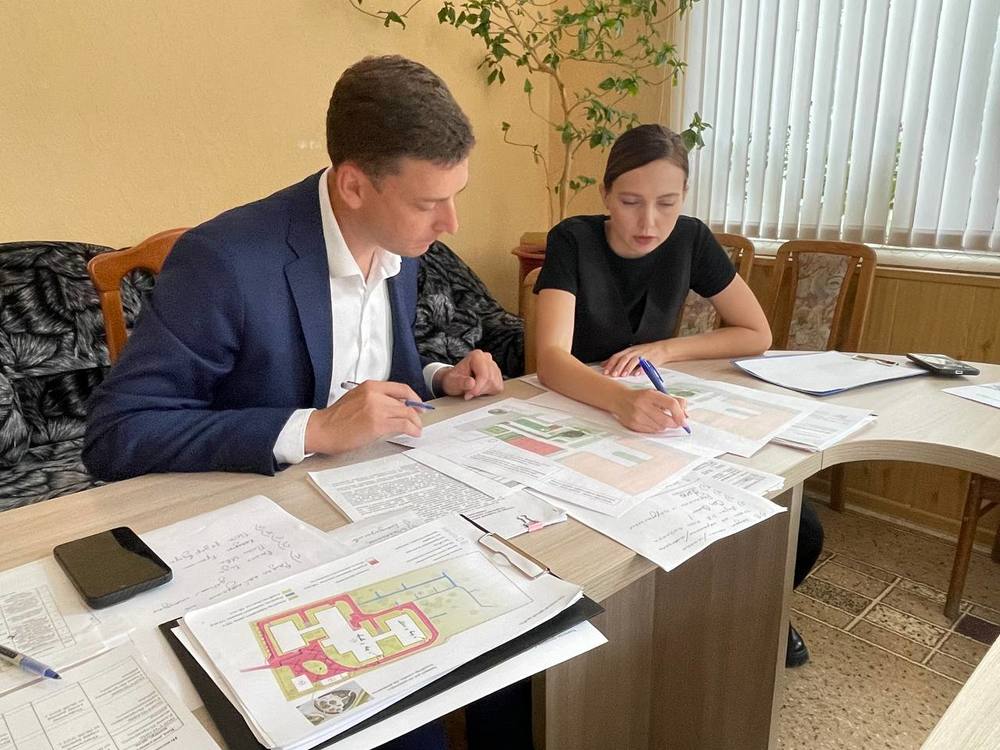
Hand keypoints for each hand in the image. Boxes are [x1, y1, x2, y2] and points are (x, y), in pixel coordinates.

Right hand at [304, 380, 422, 453]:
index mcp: (370, 386)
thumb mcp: (356, 399)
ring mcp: (377, 408)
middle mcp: (375, 394)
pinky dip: (412, 429)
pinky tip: (413, 433)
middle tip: (418, 421)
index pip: (400, 388)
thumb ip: (376, 399)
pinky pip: (403, 424)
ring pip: (407, 413)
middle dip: (415, 413)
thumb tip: (396, 407)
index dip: (413, 397)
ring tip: (416, 429)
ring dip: (415, 423)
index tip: (417, 405)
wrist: (321, 429)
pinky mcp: (378, 423)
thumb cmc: (335, 419)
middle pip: (405, 402)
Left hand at [435, 349, 503, 399]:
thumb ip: (460, 382)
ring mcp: (494, 366)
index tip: (468, 394)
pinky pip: (498, 387)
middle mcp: (487, 358)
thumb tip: (471, 383)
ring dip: (483, 392)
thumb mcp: (451, 382)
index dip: (477, 388)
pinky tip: (480, 389)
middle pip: (490, 380)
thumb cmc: (453, 379)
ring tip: (473, 390)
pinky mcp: (497, 375)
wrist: (455, 380)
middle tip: (468, 393)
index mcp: (476, 356)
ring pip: (495, 384)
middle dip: (479, 390)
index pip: (484, 375)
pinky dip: (489, 392)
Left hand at [603, 342, 669, 377]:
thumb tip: (603, 364)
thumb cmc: (644, 353)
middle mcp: (634, 352)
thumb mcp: (630, 353)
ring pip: (633, 360)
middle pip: (624, 358)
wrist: (661, 349)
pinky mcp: (651, 359)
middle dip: (618, 367)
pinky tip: (637, 374)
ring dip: (627, 368)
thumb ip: (618, 359)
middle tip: (613, 375)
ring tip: (623, 375)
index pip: (617, 356)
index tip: (605, 371)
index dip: (610, 363)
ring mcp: (642, 355)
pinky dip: (641, 369)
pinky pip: (645, 365)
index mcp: (628, 351)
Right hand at [611, 387, 688, 432]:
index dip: (680, 413)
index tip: (685, 420)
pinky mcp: (633, 425)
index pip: (670, 404)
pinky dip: (655, 428)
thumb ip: (673, 401)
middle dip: (675, 423)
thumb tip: (686, 415)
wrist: (619, 399)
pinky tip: (652, 422)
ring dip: (664, 425)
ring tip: (660, 419)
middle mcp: (642, 405)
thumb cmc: (642, 396)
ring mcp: (636, 416)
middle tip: (677, 422)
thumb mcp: (657, 393)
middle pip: (666, 420)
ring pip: (660, 428)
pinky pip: (651, 431)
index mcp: (650, 394)